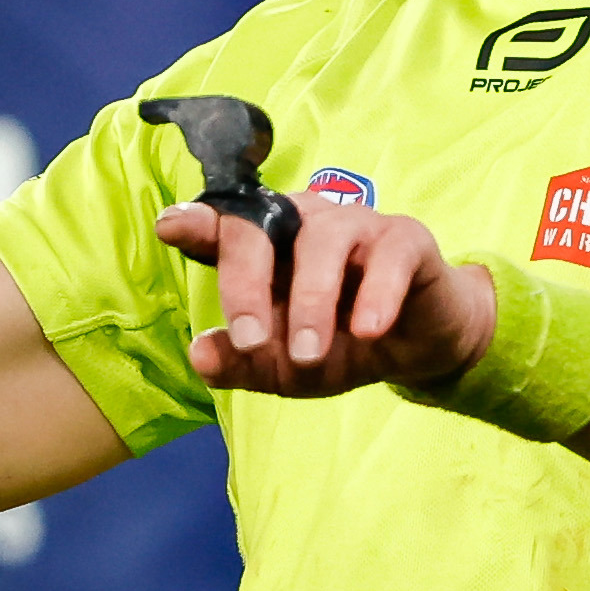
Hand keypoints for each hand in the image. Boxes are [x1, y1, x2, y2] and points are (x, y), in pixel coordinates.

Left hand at [153, 201, 496, 396]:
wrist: (418, 349)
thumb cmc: (341, 345)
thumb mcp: (285, 367)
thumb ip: (241, 362)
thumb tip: (200, 354)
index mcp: (266, 246)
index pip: (224, 226)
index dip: (198, 223)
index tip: (171, 228)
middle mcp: (303, 223)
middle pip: (261, 227)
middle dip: (246, 282)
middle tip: (250, 339)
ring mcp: (355, 224)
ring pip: (322, 241)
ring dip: (312, 300)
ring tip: (311, 354)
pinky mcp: (406, 239)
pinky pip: (388, 256)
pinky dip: (377, 293)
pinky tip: (368, 330)